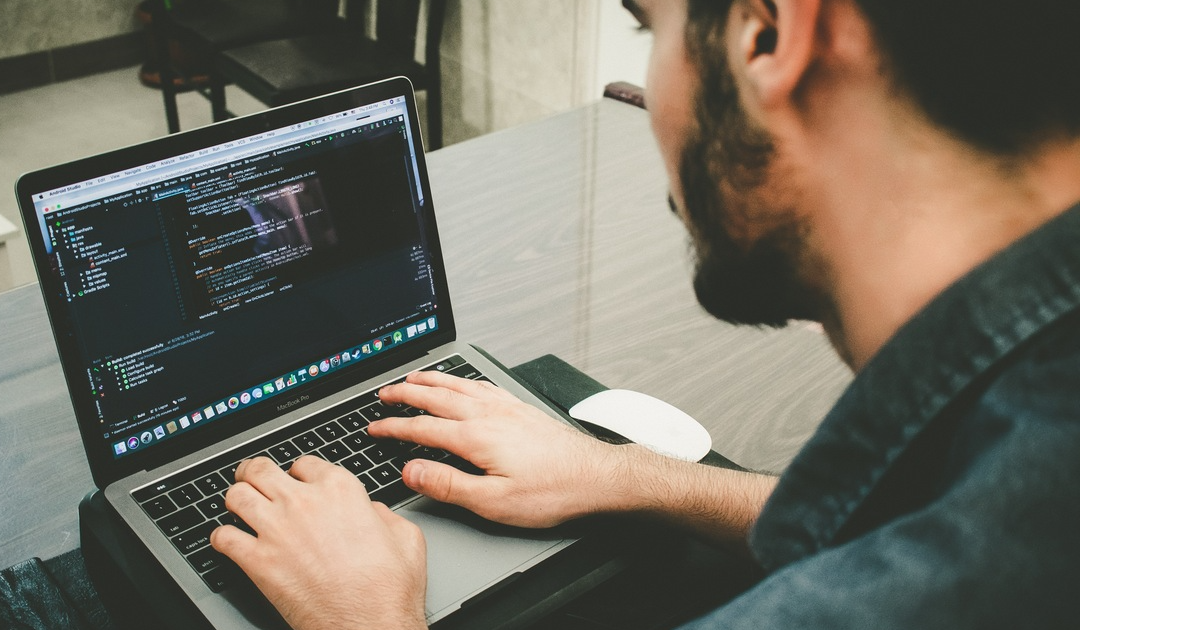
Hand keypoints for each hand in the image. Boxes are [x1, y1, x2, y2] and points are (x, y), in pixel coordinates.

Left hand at [210, 456, 426, 629]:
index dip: (299, 472)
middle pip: (260, 470)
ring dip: (235, 498)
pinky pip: (223, 538)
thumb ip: (383, 514)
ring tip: (237, 504)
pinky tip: (228, 540)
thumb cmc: (389, 588)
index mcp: (340, 490)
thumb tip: (371, 512)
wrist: (369, 625)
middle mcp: (304, 503)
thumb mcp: (406, 536)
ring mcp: (276, 530)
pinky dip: (221, 537)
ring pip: (236, 496)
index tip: (297, 480)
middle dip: (253, 472)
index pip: (304, 463)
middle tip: (251, 478)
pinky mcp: (258, 562)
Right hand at [370, 370, 626, 527]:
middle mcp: (490, 415)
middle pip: (437, 397)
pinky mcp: (521, 409)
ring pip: (460, 386)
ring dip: (432, 380)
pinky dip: (463, 380)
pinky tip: (462, 382)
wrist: (597, 477)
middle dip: (406, 394)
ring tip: (413, 377)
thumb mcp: (494, 502)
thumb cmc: (552, 492)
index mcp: (477, 437)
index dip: (394, 428)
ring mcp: (507, 408)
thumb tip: (412, 471)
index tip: (374, 427)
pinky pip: (483, 386)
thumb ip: (449, 485)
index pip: (423, 428)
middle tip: (384, 393)